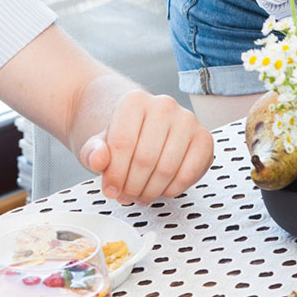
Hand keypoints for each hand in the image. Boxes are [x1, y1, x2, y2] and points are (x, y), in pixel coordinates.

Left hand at [81, 90, 214, 204]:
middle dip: (133, 186)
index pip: (123, 144)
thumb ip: (92, 151)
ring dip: (151, 191)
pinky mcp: (204, 139)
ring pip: (167, 169)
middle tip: (126, 195)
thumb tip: (98, 159)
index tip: (110, 189)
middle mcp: (164, 105)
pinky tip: (161, 189)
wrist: (144, 125)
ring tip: (141, 194)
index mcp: (135, 101)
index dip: (114, 174)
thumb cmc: (123, 135)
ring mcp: (187, 121)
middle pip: (145, 159)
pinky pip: (188, 174)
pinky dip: (172, 189)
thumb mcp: (98, 143)